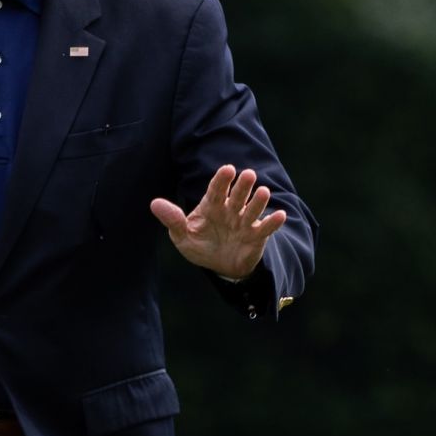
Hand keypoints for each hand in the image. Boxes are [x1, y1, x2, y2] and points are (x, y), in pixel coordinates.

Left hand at [150, 165, 286, 279]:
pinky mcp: (256, 237)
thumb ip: (173, 220)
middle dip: (242, 186)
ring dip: (258, 201)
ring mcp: (244, 222)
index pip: (216, 190)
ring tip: (264, 191)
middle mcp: (230, 210)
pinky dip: (273, 223)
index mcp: (212, 206)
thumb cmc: (201, 246)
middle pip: (237, 196)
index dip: (222, 180)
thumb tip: (154, 203)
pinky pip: (265, 229)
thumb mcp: (182, 236)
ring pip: (252, 209)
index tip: (227, 169)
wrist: (220, 266)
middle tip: (248, 174)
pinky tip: (280, 215)